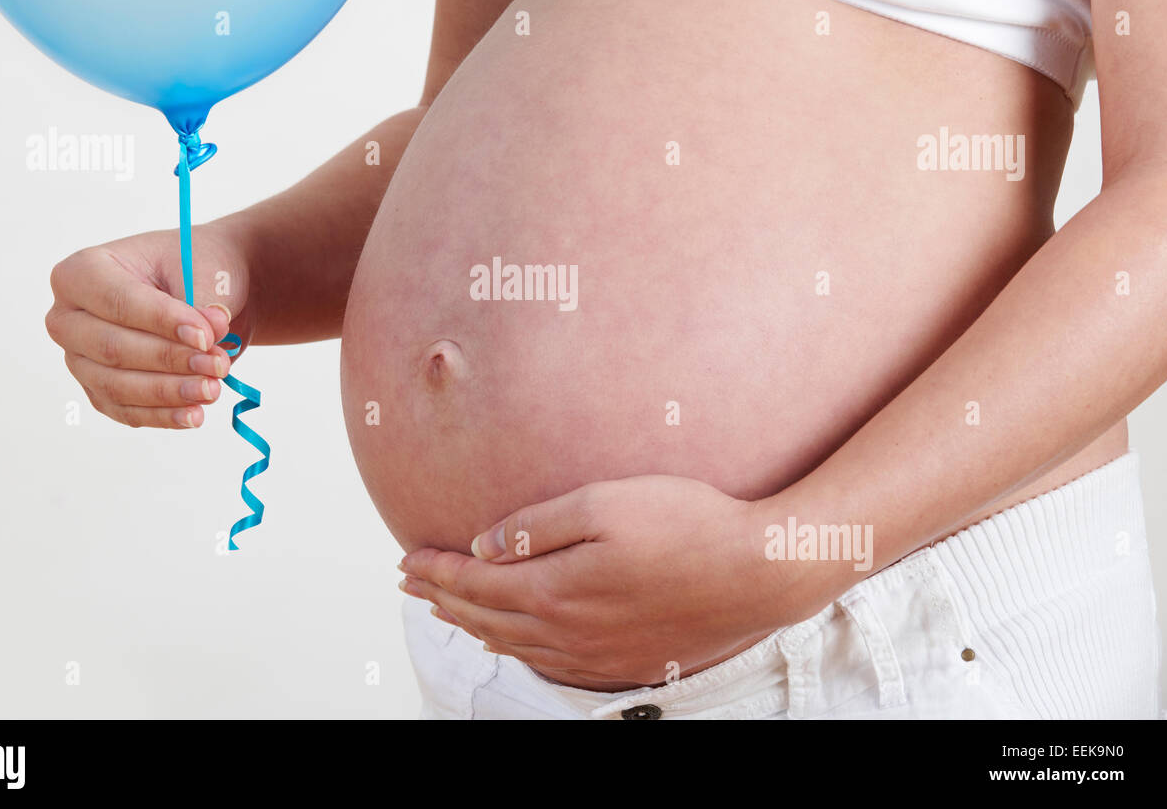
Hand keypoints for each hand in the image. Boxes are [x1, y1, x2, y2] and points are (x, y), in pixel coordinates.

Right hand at [45, 225, 252, 428]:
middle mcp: (69, 318)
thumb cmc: (191, 266)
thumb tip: (213, 334)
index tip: (204, 335)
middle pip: (112, 348)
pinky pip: (125, 411)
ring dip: (168, 392)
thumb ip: (204, 301)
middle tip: (216, 363)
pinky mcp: (100, 390)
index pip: (117, 301)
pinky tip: (194, 414)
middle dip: (168, 360)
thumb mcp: (202, 269)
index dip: (161, 321)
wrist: (199, 287)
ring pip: (116, 386)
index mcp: (83, 273)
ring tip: (211, 388)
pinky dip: (162, 416)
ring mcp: (80, 358)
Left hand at [399, 476, 830, 686]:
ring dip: (472, 625)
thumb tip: (484, 543)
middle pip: (485, 618)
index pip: (475, 583)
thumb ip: (538, 524)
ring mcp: (595, 654)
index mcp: (556, 590)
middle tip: (410, 583)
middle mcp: (568, 632)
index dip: (436, 571)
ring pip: (514, 645)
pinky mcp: (622, 661)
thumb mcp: (605, 503)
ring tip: (447, 610)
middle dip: (442, 598)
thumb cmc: (688, 524)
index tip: (406, 558)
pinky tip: (511, 639)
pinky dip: (515, 648)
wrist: (760, 572)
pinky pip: (548, 662)